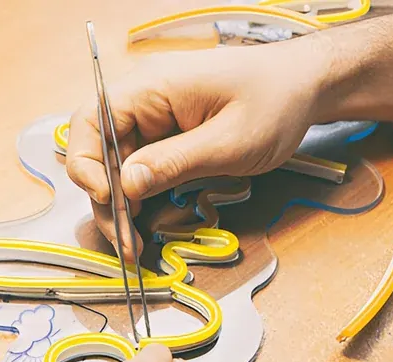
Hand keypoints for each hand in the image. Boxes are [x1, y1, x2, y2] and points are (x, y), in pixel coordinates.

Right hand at [66, 35, 331, 258]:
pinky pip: (142, 168)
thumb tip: (126, 185)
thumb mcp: (229, 142)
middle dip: (107, 199)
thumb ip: (174, 163)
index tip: (109, 199)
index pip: (92, 121)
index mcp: (152, 87)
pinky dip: (141, 198)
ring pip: (119, 166)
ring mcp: (156, 120)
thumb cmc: (275, 102)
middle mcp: (145, 101)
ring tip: (134, 244)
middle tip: (125, 242)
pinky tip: (145, 225)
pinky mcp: (168, 137)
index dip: (87, 163)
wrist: (304, 87)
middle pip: (100, 151)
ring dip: (122, 206)